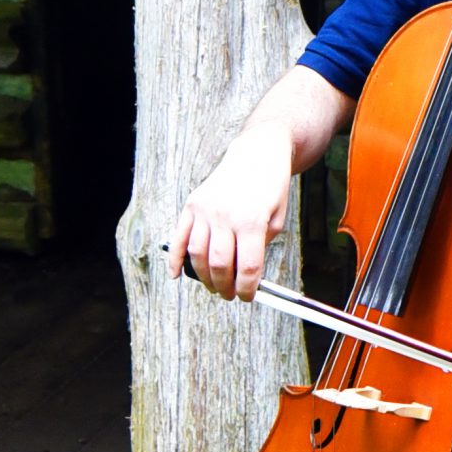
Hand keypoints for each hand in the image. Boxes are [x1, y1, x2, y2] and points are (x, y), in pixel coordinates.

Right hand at [168, 126, 292, 300]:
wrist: (257, 154)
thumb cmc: (271, 188)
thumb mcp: (277, 219)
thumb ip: (260, 247)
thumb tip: (244, 274)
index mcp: (251, 221)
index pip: (246, 267)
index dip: (246, 288)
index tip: (247, 297)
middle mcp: (224, 216)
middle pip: (219, 264)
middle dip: (224, 286)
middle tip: (229, 294)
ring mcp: (204, 210)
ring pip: (197, 255)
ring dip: (204, 277)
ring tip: (214, 286)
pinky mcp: (192, 204)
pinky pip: (178, 237)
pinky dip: (174, 259)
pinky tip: (175, 275)